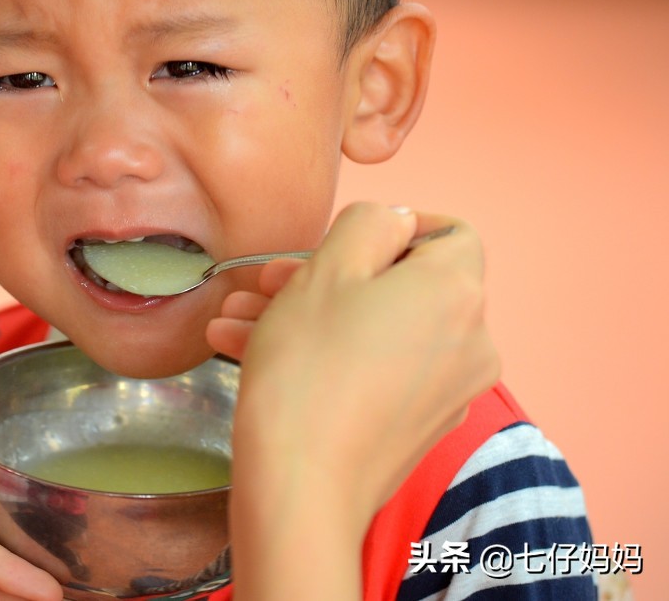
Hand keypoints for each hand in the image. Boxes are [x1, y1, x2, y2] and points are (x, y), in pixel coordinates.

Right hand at [208, 202, 498, 598]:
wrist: (302, 485)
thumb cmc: (311, 369)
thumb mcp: (329, 268)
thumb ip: (370, 223)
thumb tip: (393, 223)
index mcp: (456, 291)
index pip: (450, 234)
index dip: (396, 226)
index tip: (340, 238)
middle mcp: (469, 340)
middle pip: (401, 285)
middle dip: (326, 276)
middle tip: (264, 282)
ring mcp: (447, 389)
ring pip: (378, 329)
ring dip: (310, 316)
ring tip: (238, 321)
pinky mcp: (418, 426)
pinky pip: (376, 370)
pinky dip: (328, 356)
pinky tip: (253, 354)